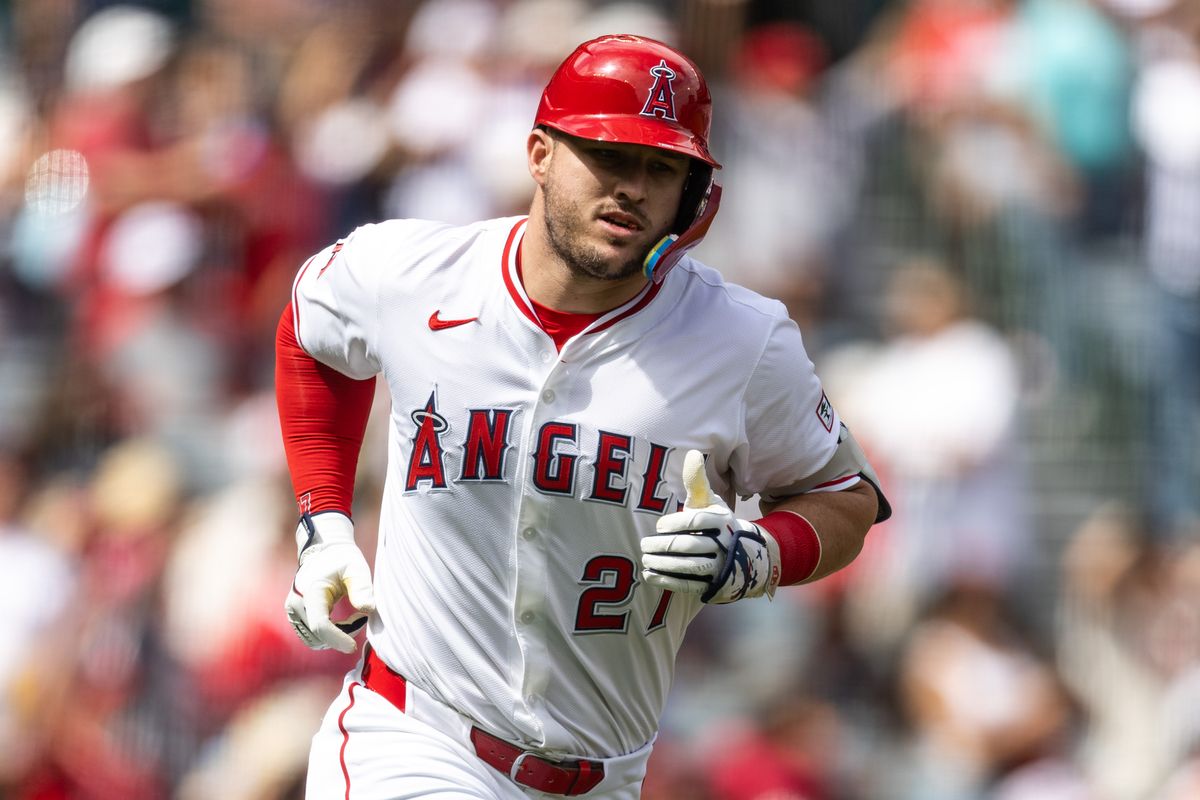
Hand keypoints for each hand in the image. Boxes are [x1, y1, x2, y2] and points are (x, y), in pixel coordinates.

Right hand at [285, 512, 375, 652]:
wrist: (323, 552)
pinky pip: (312, 637)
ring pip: (315, 640)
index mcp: (311, 591)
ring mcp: (292, 612)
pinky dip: (329, 635)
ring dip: (336, 636)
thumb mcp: (356, 568)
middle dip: (343, 633)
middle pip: (320, 635)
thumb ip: (362, 588)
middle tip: (361, 616)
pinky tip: (341, 622)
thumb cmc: (342, 559)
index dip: (337, 638)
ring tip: (352, 617)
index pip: (320, 624)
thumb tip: (368, 609)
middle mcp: (296, 604)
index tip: (354, 647)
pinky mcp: (295, 618)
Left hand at [640, 450, 779, 603]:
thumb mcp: (711, 502)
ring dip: (663, 564)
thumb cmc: (718, 524)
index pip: (695, 522)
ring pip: (688, 567)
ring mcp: (720, 567)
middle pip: (689, 546)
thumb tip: (692, 453)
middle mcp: (723, 544)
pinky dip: (667, 581)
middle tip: (644, 543)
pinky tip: (650, 575)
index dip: (674, 524)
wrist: (745, 556)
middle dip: (663, 546)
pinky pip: (688, 584)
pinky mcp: (713, 586)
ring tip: (645, 558)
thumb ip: (697, 482)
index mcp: (722, 521)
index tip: (659, 526)